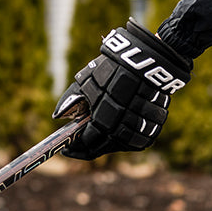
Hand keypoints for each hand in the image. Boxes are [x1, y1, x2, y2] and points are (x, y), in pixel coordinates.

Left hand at [53, 20, 191, 159]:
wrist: (147, 62)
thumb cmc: (112, 70)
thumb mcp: (85, 82)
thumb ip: (70, 101)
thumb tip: (57, 116)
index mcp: (104, 121)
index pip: (86, 144)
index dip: (75, 148)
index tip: (67, 148)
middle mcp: (122, 129)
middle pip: (103, 148)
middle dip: (89, 148)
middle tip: (80, 145)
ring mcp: (140, 131)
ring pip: (121, 145)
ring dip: (108, 142)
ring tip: (99, 136)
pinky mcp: (154, 128)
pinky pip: (137, 140)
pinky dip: (126, 138)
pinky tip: (117, 132)